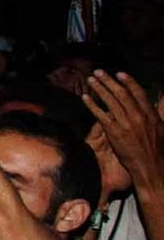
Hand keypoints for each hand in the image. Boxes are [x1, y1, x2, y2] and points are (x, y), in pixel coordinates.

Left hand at [84, 72, 163, 189]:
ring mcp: (125, 123)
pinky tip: (85, 97)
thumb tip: (159, 101)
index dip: (128, 81)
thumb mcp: (161, 129)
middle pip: (121, 93)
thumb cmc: (157, 151)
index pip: (138, 93)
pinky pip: (100, 114)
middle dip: (109, 81)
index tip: (120, 73)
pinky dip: (92, 104)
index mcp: (151, 115)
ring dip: (99, 88)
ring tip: (90, 80)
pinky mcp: (114, 132)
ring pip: (110, 100)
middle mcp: (138, 116)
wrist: (151, 167)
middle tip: (99, 72)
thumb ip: (156, 114)